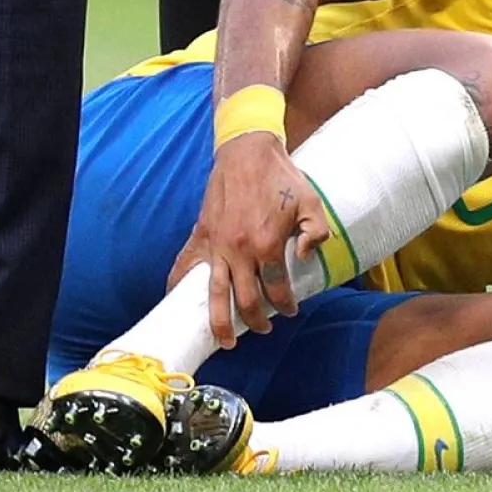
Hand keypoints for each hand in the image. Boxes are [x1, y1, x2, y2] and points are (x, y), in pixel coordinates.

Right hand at [166, 132, 330, 347]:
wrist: (247, 152)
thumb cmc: (281, 177)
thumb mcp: (312, 203)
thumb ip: (315, 234)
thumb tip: (305, 257)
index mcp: (268, 245)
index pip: (277, 289)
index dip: (286, 305)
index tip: (290, 310)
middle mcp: (240, 251)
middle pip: (246, 300)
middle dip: (256, 321)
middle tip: (264, 328)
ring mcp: (217, 245)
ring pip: (215, 293)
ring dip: (220, 321)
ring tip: (225, 340)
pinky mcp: (201, 235)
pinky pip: (186, 265)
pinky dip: (179, 284)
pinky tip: (176, 300)